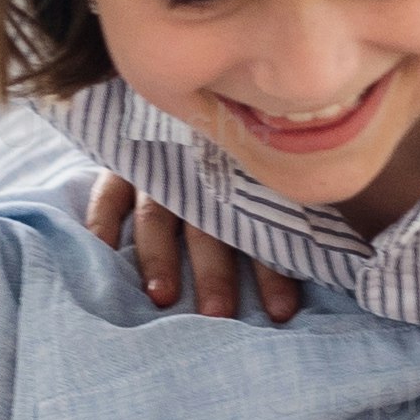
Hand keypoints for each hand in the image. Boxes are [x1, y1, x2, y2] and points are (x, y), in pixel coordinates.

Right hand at [78, 172, 299, 322]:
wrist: (188, 106)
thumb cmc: (236, 163)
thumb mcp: (264, 181)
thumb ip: (283, 213)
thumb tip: (315, 267)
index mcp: (244, 184)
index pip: (259, 231)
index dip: (270, 273)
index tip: (281, 312)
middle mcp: (200, 178)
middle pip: (207, 228)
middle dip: (213, 273)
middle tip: (218, 313)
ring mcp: (158, 170)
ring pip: (158, 216)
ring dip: (159, 257)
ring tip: (162, 297)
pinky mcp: (123, 163)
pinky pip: (109, 191)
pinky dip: (103, 220)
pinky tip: (103, 251)